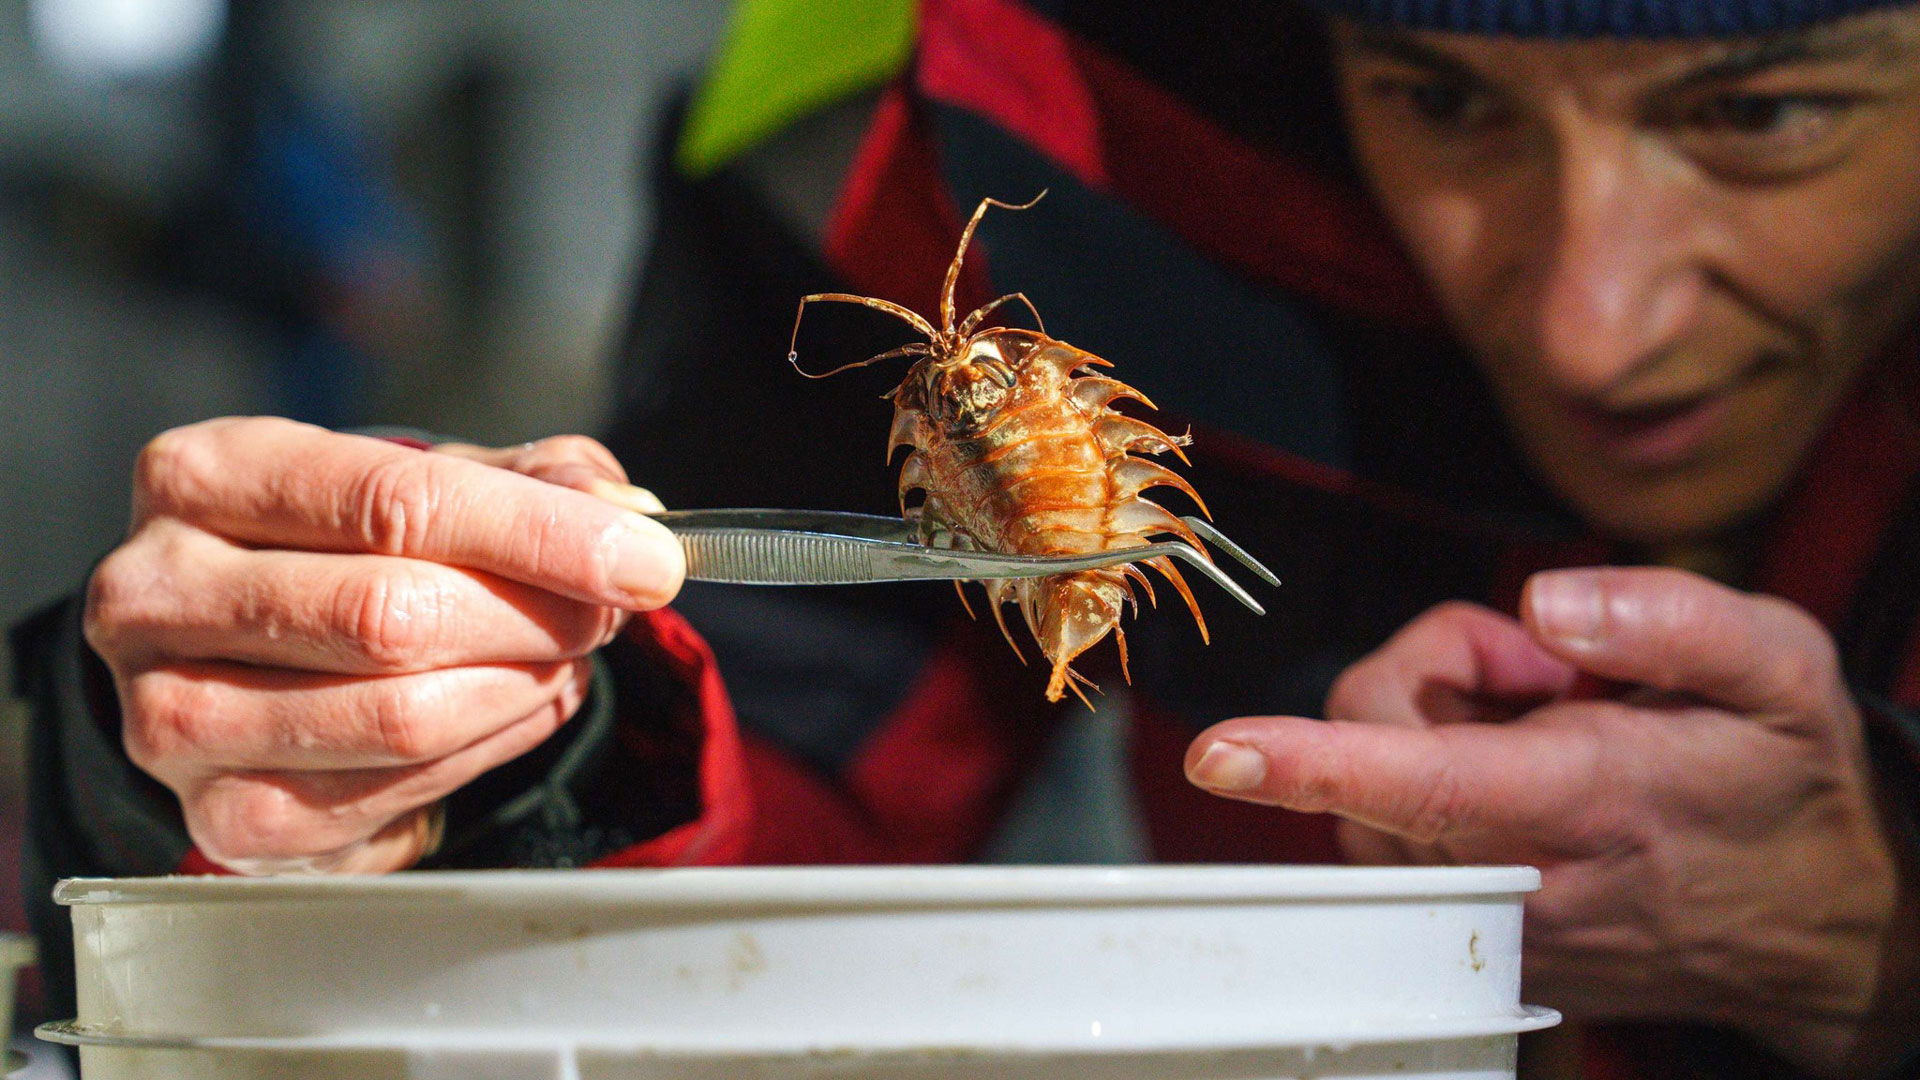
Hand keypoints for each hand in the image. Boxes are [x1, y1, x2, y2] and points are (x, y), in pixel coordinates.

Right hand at [84, 417, 684, 874]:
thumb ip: (527, 481)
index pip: (393, 501)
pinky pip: (394, 794)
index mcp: (205, 477)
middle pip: (394, 612)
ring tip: (562, 657)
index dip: (539, 533)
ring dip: (522, 688)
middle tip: (608, 611)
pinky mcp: (222, 817)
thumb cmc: (335, 552)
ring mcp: (173, 714)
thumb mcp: (421, 484)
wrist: (235, 660)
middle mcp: (160, 593)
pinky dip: (489, 750)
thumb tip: (620, 511)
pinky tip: (514, 709)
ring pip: (400, 714)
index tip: (643, 557)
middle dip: (538, 614)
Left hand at [1185, 567, 1911, 1074]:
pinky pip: (1392, 842)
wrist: (1827, 920)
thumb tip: (1545, 601)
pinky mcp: (1477, 939)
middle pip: (1371, 749)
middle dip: (1429, 676)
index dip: (1314, 761)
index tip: (1219, 750)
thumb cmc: (1789, 778)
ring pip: (1368, 796)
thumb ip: (1669, 618)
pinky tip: (1524, 784)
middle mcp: (1521, 876)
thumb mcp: (1781, 669)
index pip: (1428, 782)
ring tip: (1549, 731)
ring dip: (1427, 733)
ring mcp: (1492, 920)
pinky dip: (1430, 790)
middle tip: (1549, 674)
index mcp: (1588, 799)